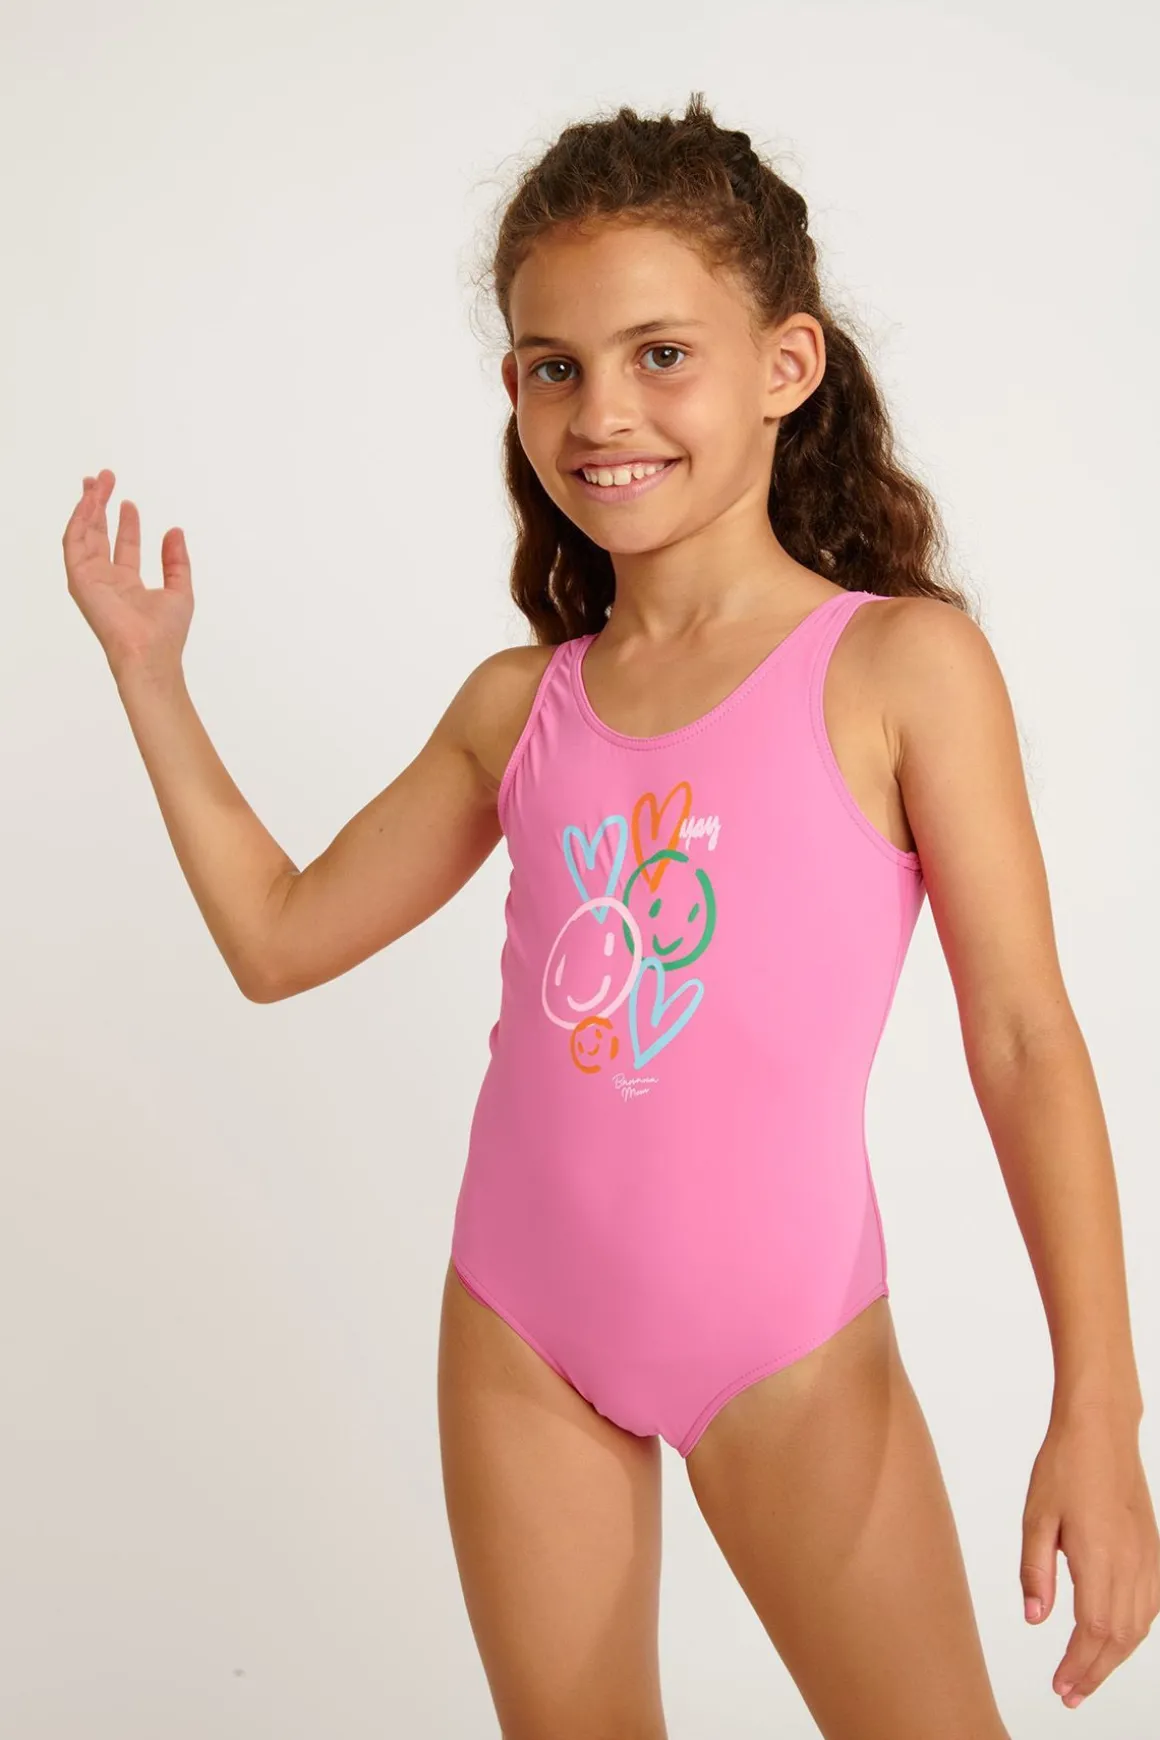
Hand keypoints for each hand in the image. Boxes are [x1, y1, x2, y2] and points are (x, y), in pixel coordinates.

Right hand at [63, 469, 192, 680]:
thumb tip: (175, 531)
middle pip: (97, 535)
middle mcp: (105, 580)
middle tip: (103, 479)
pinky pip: (73, 542)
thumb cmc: (165, 632)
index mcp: (127, 584)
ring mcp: (90, 579)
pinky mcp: (79, 578)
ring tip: (96, 482)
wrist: (149, 653)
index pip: (123, 546)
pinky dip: (79, 519)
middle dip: (99, 506)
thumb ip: (176, 560)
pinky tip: (88, 501)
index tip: (128, 501)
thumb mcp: (180, 589)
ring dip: (88, 506)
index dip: (125, 522)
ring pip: (83, 534)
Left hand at [1021, 1407, 1159, 1708]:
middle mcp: (1131, 1562)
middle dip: (1095, 1671)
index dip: (1079, 1665)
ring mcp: (1147, 1556)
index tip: (1062, 1686)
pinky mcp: (1153, 1548)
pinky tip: (1117, 1638)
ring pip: (1140, 1626)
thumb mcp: (1036, 1515)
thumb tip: (1036, 1619)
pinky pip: (1151, 1604)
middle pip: (1120, 1638)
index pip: (1094, 1630)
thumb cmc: (1065, 1464)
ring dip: (1115, 1656)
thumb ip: (1036, 1570)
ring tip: (1088, 1674)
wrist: (1101, 1428)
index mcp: (1100, 1556)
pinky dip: (1135, 1631)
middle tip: (1070, 1693)